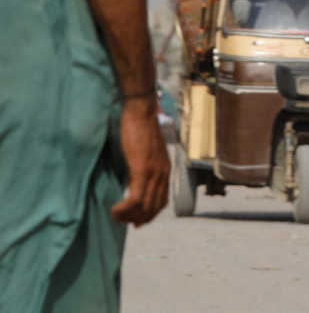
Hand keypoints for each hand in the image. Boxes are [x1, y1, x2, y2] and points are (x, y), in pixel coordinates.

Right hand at [113, 97, 169, 224]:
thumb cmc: (140, 129)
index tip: (137, 222)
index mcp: (165, 170)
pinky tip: (115, 209)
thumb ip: (144, 167)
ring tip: (116, 216)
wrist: (141, 113)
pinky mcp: (142, 169)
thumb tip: (135, 181)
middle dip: (138, 219)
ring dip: (128, 216)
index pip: (162, 201)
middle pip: (153, 207)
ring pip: (144, 206)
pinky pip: (135, 198)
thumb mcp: (146, 153)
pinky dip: (125, 208)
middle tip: (122, 221)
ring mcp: (154, 172)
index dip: (149, 215)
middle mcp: (163, 173)